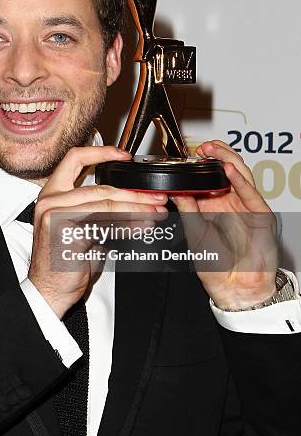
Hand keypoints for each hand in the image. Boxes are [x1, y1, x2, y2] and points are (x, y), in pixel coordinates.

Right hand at [28, 146, 167, 317]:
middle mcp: (50, 200)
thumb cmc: (66, 261)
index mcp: (53, 192)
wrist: (50, 290)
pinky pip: (104, 225)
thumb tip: (135, 201)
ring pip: (105, 205)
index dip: (101, 152)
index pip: (75, 158)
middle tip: (157, 198)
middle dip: (134, 193)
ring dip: (136, 209)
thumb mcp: (84, 228)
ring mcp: (55, 215)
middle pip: (101, 187)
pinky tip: (142, 228)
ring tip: (156, 213)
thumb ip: (100, 210)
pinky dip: (127, 226)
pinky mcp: (64, 232)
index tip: (125, 155)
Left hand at [172, 140, 277, 309]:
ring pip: (241, 174)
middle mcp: (231, 201)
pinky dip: (240, 180)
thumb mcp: (194, 232)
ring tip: (214, 151)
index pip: (210, 175)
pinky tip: (229, 170)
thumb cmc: (216, 265)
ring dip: (227, 160)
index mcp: (214, 204)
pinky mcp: (260, 215)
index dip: (202, 162)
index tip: (188, 154)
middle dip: (216, 154)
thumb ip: (187, 209)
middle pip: (227, 169)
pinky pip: (251, 193)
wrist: (235, 288)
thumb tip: (174, 189)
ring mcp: (246, 206)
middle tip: (202, 147)